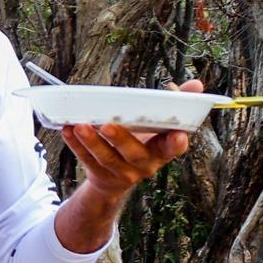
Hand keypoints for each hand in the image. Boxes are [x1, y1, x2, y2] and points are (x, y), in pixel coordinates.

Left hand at [62, 80, 202, 195]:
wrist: (117, 177)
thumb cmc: (142, 141)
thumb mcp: (159, 124)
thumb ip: (175, 103)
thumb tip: (196, 85)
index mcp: (162, 151)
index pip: (173, 148)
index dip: (176, 143)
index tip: (178, 135)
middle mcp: (144, 164)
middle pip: (135, 154)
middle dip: (122, 139)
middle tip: (109, 125)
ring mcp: (121, 172)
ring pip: (106, 158)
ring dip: (91, 142)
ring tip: (79, 126)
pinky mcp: (100, 174)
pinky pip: (86, 160)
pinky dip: (75, 145)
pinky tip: (66, 130)